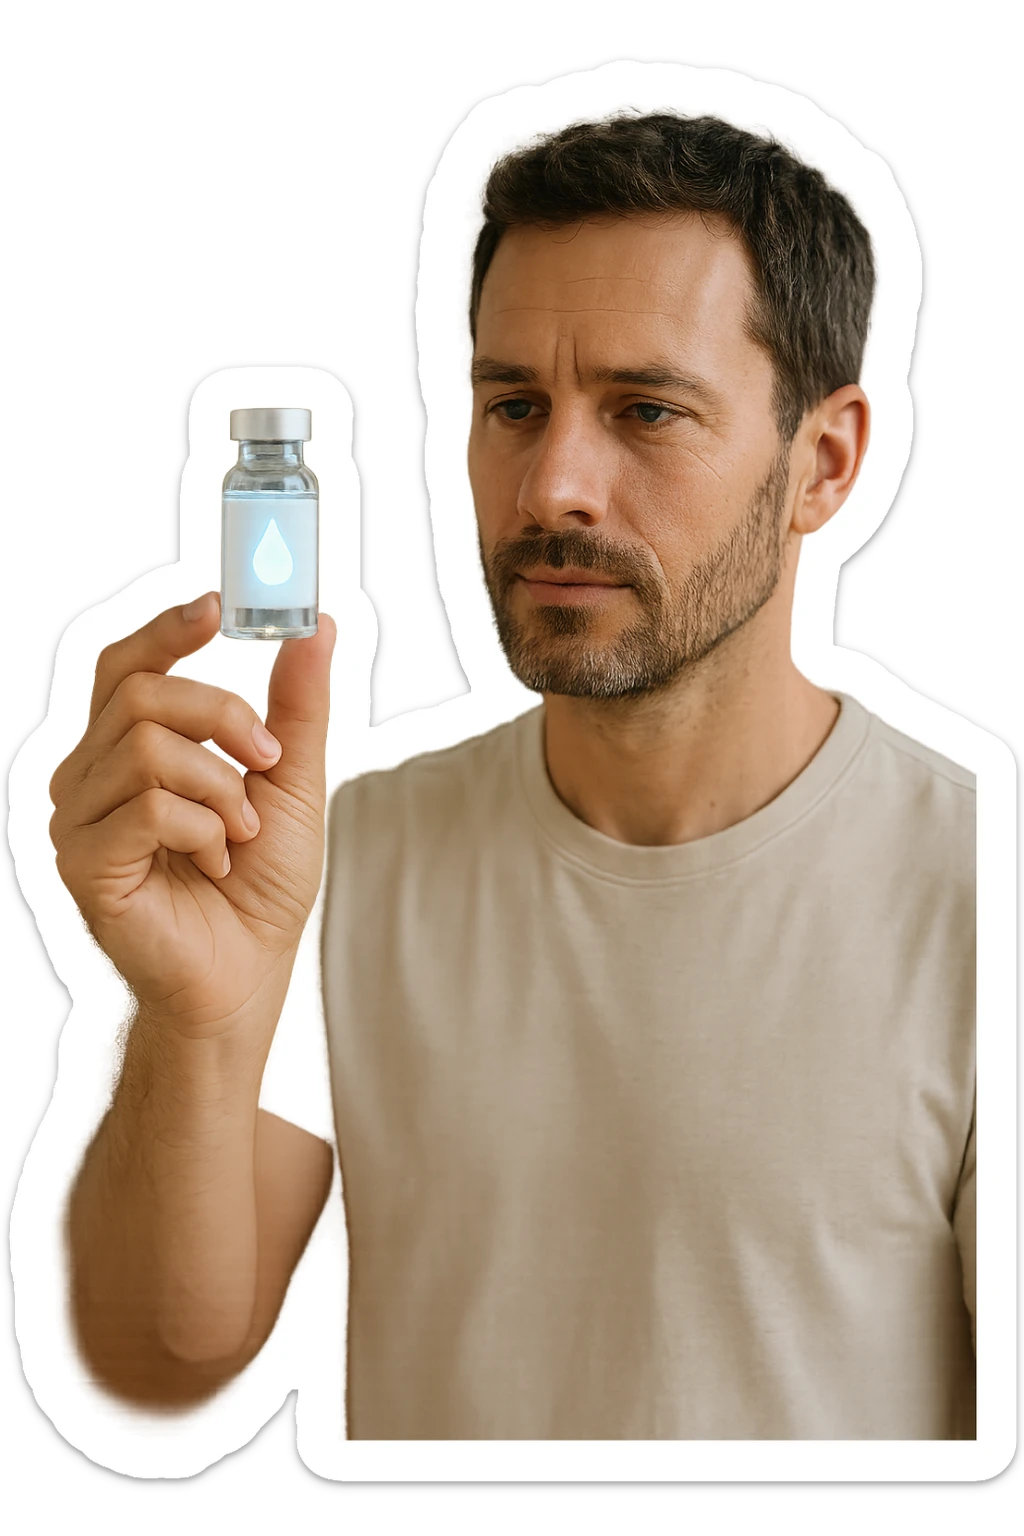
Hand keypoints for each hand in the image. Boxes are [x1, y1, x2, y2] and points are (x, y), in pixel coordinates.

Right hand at [48, 593, 335, 1038]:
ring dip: (220, 789)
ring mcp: (78, 821)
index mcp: (126, 750)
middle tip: (267, 759)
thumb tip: (315, 625)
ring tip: (237, 833)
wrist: (248, 975)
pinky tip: (214, 862)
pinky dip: (204, 830)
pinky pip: (149, 809)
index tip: (219, 606)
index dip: (165, 630)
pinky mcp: (85, 865)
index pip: (125, 667)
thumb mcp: (291, 781)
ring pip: (147, 748)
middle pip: (142, 694)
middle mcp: (89, 777)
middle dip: (222, 717)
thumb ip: (296, 706)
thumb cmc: (259, 885)